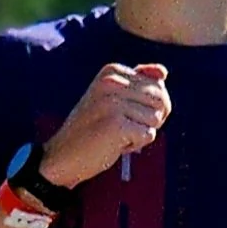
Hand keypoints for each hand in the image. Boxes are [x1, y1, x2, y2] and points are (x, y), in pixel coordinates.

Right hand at [41, 63, 170, 188]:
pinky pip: (148, 135)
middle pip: (161, 101)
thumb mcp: (115, 100)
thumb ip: (140, 84)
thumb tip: (164, 71)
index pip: (158, 87)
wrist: (62, 156)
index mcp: (112, 71)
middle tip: (121, 128)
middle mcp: (112, 81)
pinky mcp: (116, 124)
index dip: (146, 108)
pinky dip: (135, 145)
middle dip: (148, 120)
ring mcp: (113, 102)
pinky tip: (114, 145)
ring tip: (115, 135)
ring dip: (140, 134)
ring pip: (156, 119)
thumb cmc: (92, 130)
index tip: (119, 114)